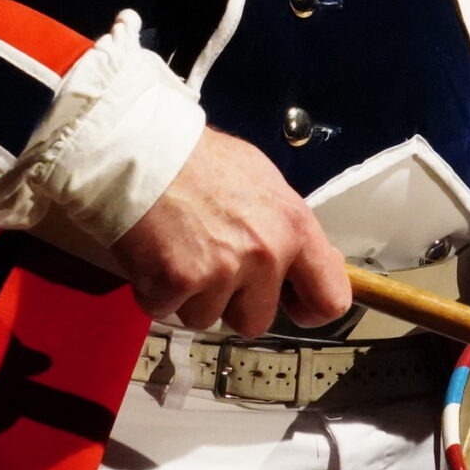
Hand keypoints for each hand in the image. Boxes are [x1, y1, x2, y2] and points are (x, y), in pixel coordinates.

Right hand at [109, 128, 350, 335]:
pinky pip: (166, 310)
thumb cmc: (197, 160)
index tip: (291, 304)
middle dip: (231, 301)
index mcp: (292, 226)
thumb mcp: (262, 180)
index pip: (330, 298)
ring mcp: (220, 273)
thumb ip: (286, 227)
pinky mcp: (176, 284)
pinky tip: (153, 253)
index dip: (309, 309)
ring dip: (190, 295)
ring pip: (207, 318)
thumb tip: (307, 261)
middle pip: (256, 320)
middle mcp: (264, 254)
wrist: (139, 149)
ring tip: (178, 249)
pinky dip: (155, 290)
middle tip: (209, 261)